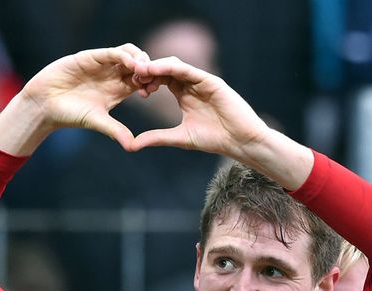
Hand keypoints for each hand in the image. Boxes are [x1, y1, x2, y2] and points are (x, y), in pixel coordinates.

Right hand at [20, 43, 150, 147]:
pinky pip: (111, 53)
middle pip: (139, 64)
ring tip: (143, 70)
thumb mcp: (97, 121)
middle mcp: (112, 75)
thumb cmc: (69, 115)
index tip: (152, 91)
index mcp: (118, 89)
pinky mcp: (89, 57)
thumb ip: (115, 130)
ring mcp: (102, 65)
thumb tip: (133, 147)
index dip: (150, 82)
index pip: (142, 80)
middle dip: (148, 68)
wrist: (44, 105)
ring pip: (128, 54)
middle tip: (151, 78)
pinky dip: (123, 56)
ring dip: (139, 59)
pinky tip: (131, 64)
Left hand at [128, 56, 270, 159]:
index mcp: (184, 95)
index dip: (146, 81)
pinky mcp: (210, 81)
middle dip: (148, 71)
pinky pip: (187, 69)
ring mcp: (201, 81)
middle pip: (165, 69)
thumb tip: (132, 145)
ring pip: (174, 65)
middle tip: (133, 77)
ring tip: (141, 71)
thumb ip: (157, 137)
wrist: (240, 141)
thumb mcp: (179, 138)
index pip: (161, 80)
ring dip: (156, 66)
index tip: (133, 89)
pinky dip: (171, 67)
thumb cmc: (215, 140)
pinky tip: (157, 70)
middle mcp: (192, 85)